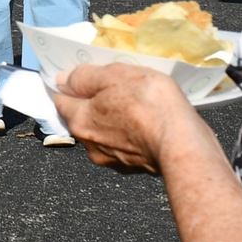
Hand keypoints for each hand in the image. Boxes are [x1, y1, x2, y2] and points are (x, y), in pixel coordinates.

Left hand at [52, 63, 196, 173]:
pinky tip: (145, 122)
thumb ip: (84, 77)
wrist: (182, 142)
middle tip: (113, 86)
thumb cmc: (147, 103)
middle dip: (92, 102)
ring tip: (134, 103)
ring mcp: (112, 159)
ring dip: (112, 119)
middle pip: (82, 117)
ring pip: (103, 132)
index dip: (67, 86)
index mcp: (79, 121)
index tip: (79, 77)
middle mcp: (90, 144)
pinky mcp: (133, 167)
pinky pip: (124, 144)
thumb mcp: (113, 75)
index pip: (60, 100)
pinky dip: (130, 134)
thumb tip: (62, 80)